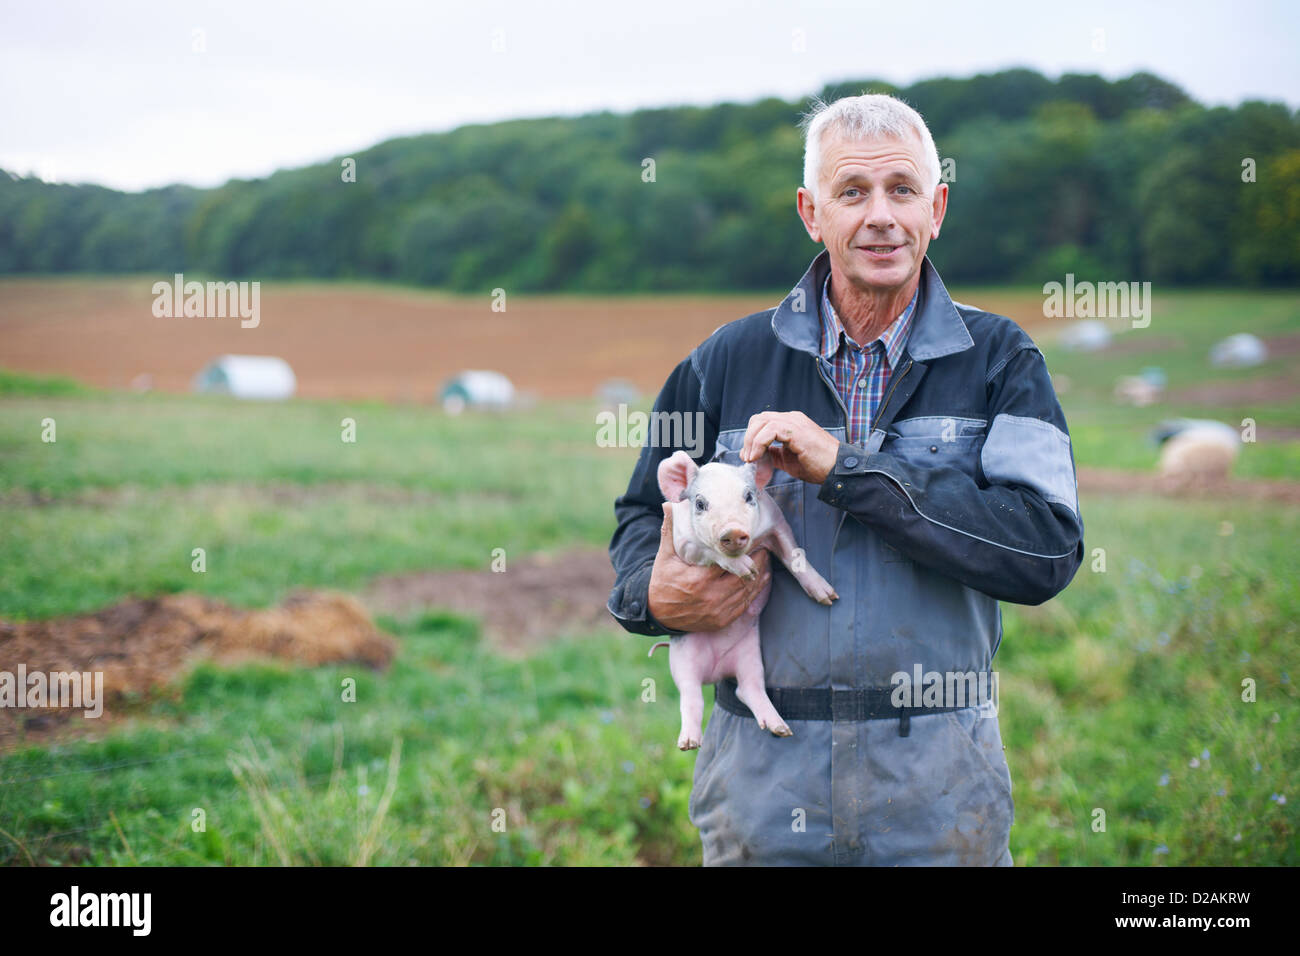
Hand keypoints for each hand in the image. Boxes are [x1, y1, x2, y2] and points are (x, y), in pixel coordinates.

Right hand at [647, 503, 771, 631]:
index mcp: (699, 580)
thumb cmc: (663, 582)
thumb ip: (670, 531)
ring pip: (747, 591)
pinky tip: (759, 580)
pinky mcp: (722, 620)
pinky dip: (753, 592)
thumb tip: (668, 506)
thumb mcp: (665, 556)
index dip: (742, 551)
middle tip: (762, 548)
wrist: (657, 613)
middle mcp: (712, 597)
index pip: (729, 563)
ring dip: (759, 576)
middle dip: (756, 562)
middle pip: (744, 577)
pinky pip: (744, 605)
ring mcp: (718, 611)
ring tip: (764, 561)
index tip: (750, 540)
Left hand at [740, 411, 839, 483]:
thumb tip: (754, 455)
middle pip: (759, 418)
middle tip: (747, 457)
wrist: (837, 470)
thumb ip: (773, 454)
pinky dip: (759, 443)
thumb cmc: (818, 466)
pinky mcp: (797, 431)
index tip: (748, 456)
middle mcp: (792, 419)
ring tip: (751, 458)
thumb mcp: (788, 460)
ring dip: (751, 441)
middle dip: (748, 438)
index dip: (751, 437)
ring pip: (762, 421)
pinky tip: (757, 456)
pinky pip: (770, 430)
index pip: (763, 421)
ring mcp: (795, 422)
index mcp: (790, 423)